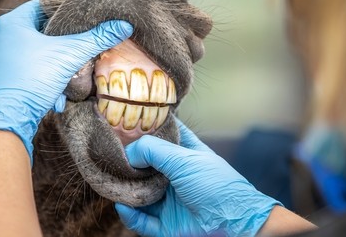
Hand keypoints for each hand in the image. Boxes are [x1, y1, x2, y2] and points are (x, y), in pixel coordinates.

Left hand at [0, 0, 132, 163]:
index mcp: (10, 22)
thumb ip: (96, 39)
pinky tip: (51, 95)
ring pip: (30, 54)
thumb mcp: (69, 56)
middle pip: (38, 32)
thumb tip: (122, 26)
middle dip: (59, 45)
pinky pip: (21, 71)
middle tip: (76, 51)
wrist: (5, 122)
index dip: (64, 11)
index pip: (42, 6)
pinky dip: (38, 79)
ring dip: (51, 66)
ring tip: (65, 78)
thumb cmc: (31, 82)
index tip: (81, 21)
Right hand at [115, 120, 280, 236]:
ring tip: (111, 180)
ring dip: (126, 188)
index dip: (148, 128)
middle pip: (146, 165)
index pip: (166, 135)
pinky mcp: (166, 225)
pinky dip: (130, 214)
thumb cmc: (218, 187)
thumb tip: (128, 152)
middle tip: (110, 152)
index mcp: (186, 155)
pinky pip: (141, 220)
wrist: (236, 226)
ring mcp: (170, 201)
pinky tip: (123, 205)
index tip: (128, 120)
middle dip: (129, 160)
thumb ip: (154, 150)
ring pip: (140, 192)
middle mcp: (176, 176)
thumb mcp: (184, 160)